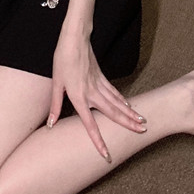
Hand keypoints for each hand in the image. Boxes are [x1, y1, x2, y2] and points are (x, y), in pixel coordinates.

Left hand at [48, 31, 145, 161]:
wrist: (75, 38)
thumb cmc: (63, 59)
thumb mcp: (56, 83)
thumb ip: (55, 105)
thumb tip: (51, 124)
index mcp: (79, 97)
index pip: (90, 124)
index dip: (98, 140)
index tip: (106, 154)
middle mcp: (92, 93)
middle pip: (112, 112)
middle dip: (127, 124)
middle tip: (142, 132)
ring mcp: (99, 84)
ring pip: (117, 102)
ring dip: (130, 113)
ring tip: (142, 122)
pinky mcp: (101, 76)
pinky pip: (114, 91)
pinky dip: (123, 100)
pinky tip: (129, 105)